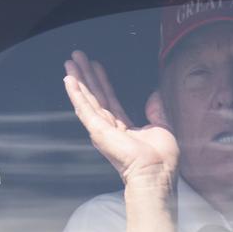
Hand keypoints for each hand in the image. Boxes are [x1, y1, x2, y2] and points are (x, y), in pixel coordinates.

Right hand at [63, 51, 178, 191]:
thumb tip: (154, 95)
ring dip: (77, 80)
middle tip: (77, 58)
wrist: (156, 173)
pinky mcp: (98, 131)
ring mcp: (102, 130)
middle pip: (95, 96)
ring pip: (87, 99)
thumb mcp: (162, 127)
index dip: (102, 82)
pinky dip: (76, 93)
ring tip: (70, 63)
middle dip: (86, 76)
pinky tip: (69, 80)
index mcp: (124, 129)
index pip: (109, 100)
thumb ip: (156, 111)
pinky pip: (85, 108)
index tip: (96, 66)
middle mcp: (109, 128)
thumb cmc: (162, 159)